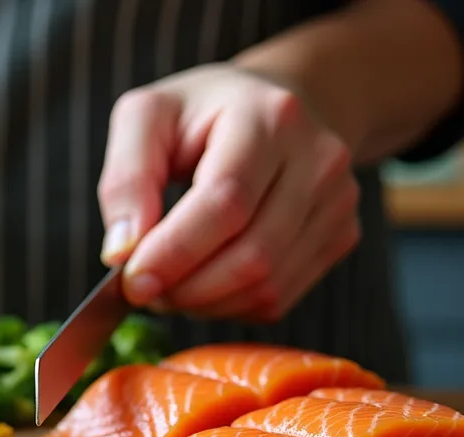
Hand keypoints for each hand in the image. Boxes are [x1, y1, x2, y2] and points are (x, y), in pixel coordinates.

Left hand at [96, 63, 359, 321]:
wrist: (272, 105)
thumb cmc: (200, 114)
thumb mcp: (145, 118)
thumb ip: (125, 180)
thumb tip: (122, 251)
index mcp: (269, 116)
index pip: (226, 203)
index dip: (175, 251)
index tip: (131, 280)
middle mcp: (318, 158)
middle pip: (252, 255)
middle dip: (185, 287)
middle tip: (142, 288)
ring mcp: (337, 201)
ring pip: (267, 286)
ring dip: (204, 303)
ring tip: (168, 282)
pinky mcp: (341, 236)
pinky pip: (279, 297)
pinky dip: (229, 305)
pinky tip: (203, 281)